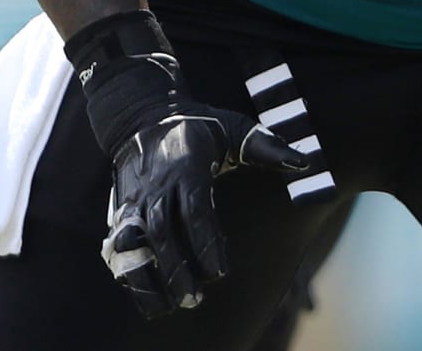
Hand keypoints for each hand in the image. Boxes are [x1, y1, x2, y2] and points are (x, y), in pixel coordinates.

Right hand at [101, 89, 311, 316]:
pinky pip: (119, 245)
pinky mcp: (120, 210)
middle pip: (163, 230)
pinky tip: (148, 297)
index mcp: (186, 165)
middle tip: (195, 298)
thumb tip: (303, 163)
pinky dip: (129, 273)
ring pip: (135, 241)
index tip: (219, 272)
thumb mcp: (233, 128)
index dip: (205, 241)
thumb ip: (266, 147)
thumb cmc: (198, 126)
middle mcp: (156, 184)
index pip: (194, 208)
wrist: (142, 117)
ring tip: (170, 304)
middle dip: (177, 266)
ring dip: (150, 275)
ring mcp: (134, 198)